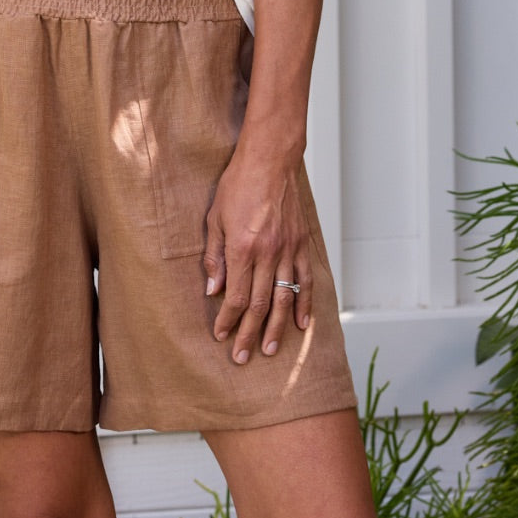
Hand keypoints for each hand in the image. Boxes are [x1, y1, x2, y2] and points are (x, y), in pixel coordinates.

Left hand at [203, 144, 312, 363]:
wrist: (270, 160)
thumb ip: (215, 257)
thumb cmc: (238, 184)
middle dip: (248, 333)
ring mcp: (288, 250)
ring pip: (283, 299)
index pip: (234, 296)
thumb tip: (212, 291)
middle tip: (242, 357)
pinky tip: (301, 324)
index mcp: (242, 248)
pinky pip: (305, 281)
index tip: (221, 335)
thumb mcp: (215, 218)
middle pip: (258, 304)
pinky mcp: (301, 244)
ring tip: (268, 350)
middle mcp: (267, 253)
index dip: (227, 320)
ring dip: (275, 328)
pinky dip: (304, 304)